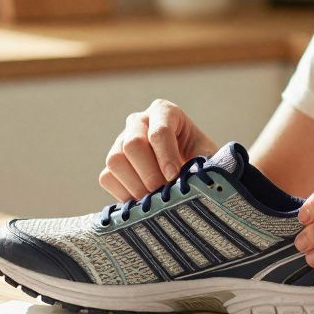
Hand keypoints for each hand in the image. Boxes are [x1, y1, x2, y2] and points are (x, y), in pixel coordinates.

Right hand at [99, 99, 217, 202]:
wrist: (188, 174)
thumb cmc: (200, 161)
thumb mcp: (207, 157)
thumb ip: (202, 163)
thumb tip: (191, 178)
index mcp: (164, 112)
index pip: (159, 130)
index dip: (166, 156)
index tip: (174, 177)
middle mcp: (139, 122)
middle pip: (133, 144)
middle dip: (149, 173)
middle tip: (164, 193)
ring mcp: (121, 141)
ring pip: (115, 160)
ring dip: (136, 185)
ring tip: (155, 200)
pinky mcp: (113, 163)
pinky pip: (107, 177)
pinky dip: (123, 194)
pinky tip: (143, 201)